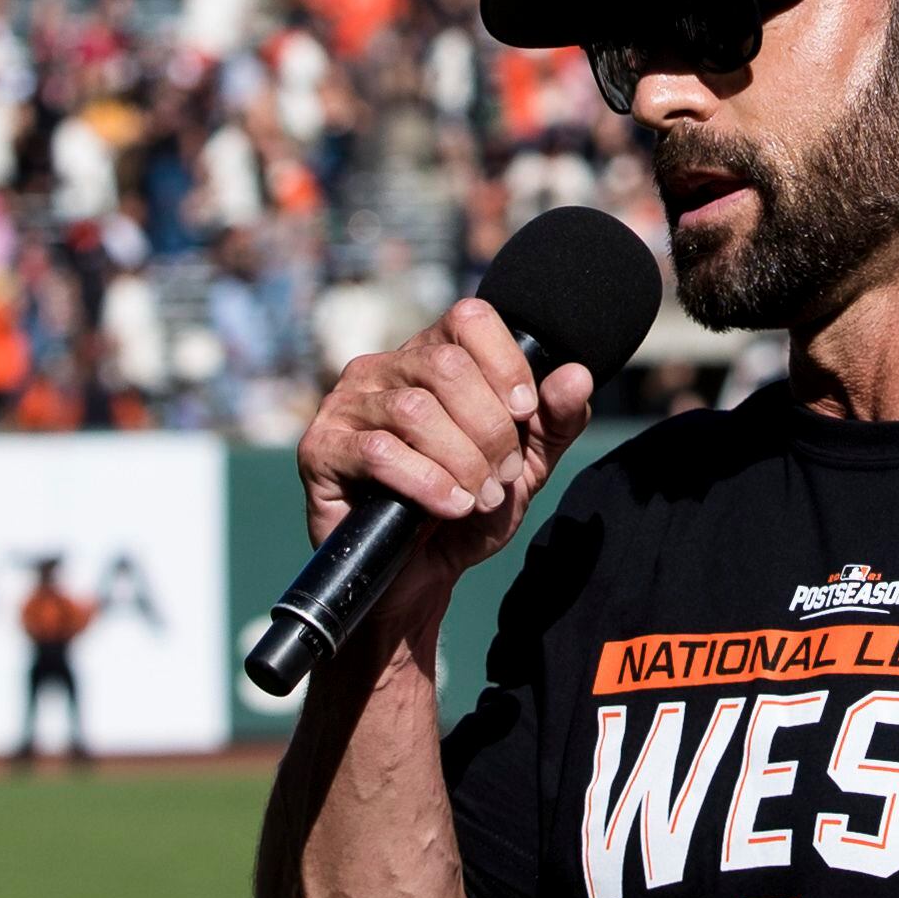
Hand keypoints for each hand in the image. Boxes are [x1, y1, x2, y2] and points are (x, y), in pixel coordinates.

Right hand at [293, 299, 595, 640]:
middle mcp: (384, 369)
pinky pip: (379, 451)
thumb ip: (554, 420)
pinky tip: (449, 506)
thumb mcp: (526, 465)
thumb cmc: (469, 511)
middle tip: (501, 475)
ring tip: (478, 496)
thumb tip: (577, 374)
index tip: (524, 415)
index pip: (470, 318)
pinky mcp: (321, 449)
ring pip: (415, 410)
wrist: (421, 579)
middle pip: (447, 366)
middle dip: (489, 429)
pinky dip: (428, 483)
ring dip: (462, 461)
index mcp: (432, 357)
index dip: (506, 365)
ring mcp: (346, 405)